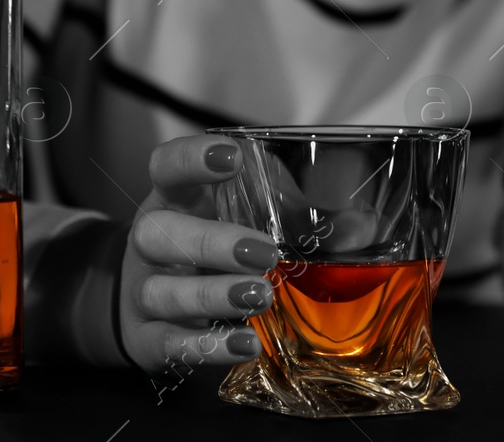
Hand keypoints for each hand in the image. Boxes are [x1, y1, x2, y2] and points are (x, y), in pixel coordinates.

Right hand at [118, 134, 281, 373]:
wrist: (153, 303)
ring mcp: (143, 290)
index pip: (166, 166)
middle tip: (265, 252)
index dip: (191, 159)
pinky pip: (168, 343)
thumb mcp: (251, 219)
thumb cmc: (214, 246)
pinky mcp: (148, 337)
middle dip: (211, 241)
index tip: (231, 157)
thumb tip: (360, 227)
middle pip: (156, 231)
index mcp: (176, 198)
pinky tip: (246, 342)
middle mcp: (152, 240)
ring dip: (212, 294)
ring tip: (261, 297)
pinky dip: (208, 345)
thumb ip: (302, 218)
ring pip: (159, 290)